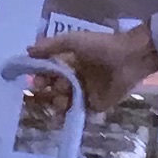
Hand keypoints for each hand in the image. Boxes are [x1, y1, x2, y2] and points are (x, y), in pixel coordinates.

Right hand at [23, 21, 157, 119]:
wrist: (130, 57)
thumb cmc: (102, 46)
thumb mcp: (73, 41)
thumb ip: (50, 46)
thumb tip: (27, 51)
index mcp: (69, 64)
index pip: (47, 74)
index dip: (39, 77)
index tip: (35, 79)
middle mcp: (74, 80)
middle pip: (52, 90)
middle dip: (46, 91)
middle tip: (51, 87)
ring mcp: (84, 94)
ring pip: (62, 103)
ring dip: (57, 102)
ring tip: (62, 96)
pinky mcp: (95, 106)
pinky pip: (77, 114)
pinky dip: (68, 116)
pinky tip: (63, 114)